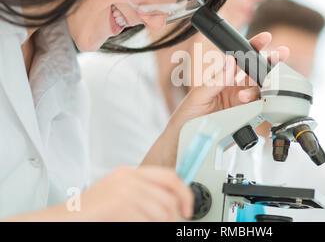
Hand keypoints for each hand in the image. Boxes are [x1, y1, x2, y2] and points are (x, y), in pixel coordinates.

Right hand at [73, 166, 192, 220]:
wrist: (62, 220)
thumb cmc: (91, 213)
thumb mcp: (119, 195)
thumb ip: (143, 193)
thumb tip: (173, 204)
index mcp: (129, 172)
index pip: (170, 176)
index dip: (184, 193)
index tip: (187, 209)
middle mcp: (128, 178)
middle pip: (168, 197)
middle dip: (174, 217)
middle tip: (171, 226)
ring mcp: (123, 191)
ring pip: (161, 212)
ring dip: (162, 225)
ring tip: (152, 227)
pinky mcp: (119, 206)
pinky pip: (147, 222)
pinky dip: (148, 228)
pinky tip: (137, 227)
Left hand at [170, 32, 288, 131]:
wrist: (185, 143)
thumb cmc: (187, 117)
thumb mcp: (197, 97)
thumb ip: (214, 81)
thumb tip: (229, 62)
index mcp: (222, 77)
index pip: (240, 58)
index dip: (253, 47)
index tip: (264, 39)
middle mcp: (234, 88)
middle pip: (256, 72)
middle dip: (269, 62)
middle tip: (278, 55)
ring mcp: (242, 103)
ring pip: (261, 90)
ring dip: (259, 89)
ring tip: (243, 97)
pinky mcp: (246, 118)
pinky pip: (261, 109)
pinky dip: (263, 106)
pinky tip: (255, 106)